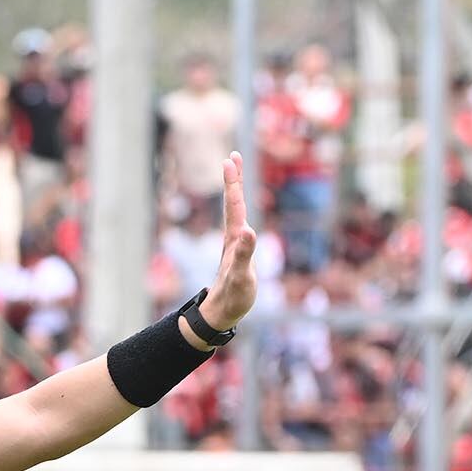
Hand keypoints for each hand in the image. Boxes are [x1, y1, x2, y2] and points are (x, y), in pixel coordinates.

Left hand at [196, 152, 259, 334]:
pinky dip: (241, 211)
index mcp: (234, 239)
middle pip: (234, 203)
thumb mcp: (241, 277)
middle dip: (234, 180)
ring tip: (235, 175)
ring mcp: (235, 245)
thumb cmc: (232, 297)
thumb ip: (244, 255)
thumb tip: (249, 231)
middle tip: (233, 157)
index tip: (230, 159)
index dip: (233, 183)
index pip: (234, 205)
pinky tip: (243, 208)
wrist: (222, 313)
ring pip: (235, 213)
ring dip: (236, 192)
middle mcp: (233, 237)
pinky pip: (241, 225)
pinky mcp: (238, 253)